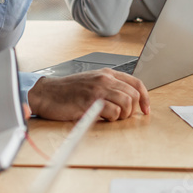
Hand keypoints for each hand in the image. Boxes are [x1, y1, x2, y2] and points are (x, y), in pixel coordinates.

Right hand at [26, 70, 150, 121]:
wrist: (47, 93)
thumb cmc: (68, 91)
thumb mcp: (92, 83)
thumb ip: (109, 89)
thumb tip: (129, 103)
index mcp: (107, 74)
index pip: (136, 83)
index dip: (145, 99)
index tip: (145, 110)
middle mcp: (105, 79)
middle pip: (133, 95)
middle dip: (131, 110)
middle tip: (119, 117)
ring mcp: (98, 89)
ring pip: (126, 104)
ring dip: (121, 116)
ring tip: (109, 117)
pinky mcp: (91, 101)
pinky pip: (113, 112)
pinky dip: (110, 119)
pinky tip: (100, 118)